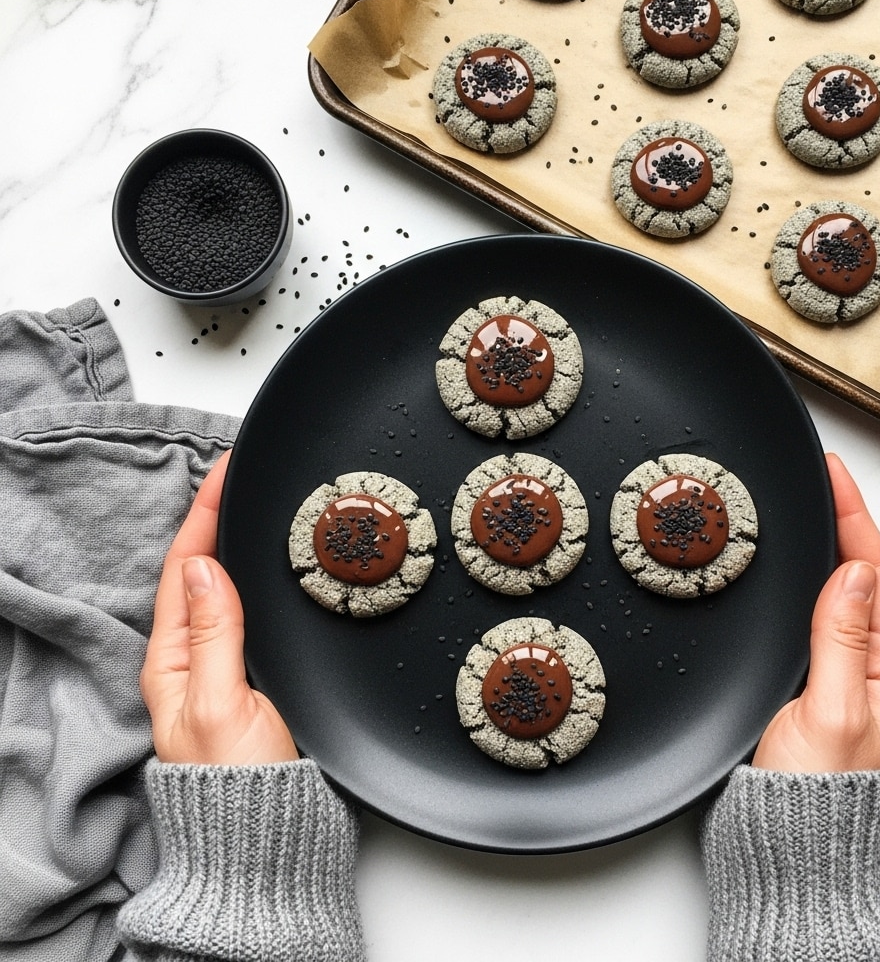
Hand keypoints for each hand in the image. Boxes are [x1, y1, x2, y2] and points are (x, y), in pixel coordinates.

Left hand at [141, 450, 298, 764]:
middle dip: (217, 518)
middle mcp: (194, 658)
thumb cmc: (242, 784)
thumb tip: (205, 566)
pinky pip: (255, 612)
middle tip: (242, 472)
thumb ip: (214, 633)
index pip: (185, 568)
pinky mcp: (260, 675)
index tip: (226, 471)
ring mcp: (227, 666)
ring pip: (230, 589)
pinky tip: (275, 563)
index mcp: (172, 661)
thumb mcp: (221, 703)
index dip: (204, 515)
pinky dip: (261, 577)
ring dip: (239, 543)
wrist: (273, 839)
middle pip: (202, 570)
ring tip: (256, 502)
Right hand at [752, 453, 879, 772]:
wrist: (785, 852)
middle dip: (847, 521)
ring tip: (812, 509)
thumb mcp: (829, 711)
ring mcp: (843, 678)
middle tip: (822, 478)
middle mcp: (872, 670)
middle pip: (866, 576)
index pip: (876, 574)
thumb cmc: (812, 796)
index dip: (855, 518)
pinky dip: (809, 582)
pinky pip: (818, 618)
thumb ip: (841, 640)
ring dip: (830, 547)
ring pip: (842, 595)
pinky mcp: (812, 687)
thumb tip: (854, 572)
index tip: (833, 475)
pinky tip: (795, 573)